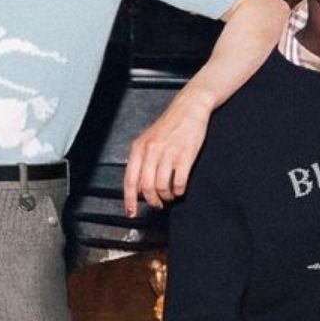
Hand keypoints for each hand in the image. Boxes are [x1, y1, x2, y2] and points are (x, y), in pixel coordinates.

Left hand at [123, 91, 212, 215]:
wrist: (189, 107)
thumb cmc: (170, 124)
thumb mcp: (148, 139)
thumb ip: (141, 160)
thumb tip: (138, 186)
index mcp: (139, 148)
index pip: (130, 180)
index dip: (129, 200)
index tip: (131, 213)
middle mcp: (151, 150)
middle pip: (146, 187)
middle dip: (152, 201)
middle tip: (157, 204)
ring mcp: (168, 153)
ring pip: (162, 187)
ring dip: (167, 196)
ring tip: (170, 195)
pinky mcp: (185, 154)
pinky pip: (179, 181)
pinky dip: (179, 190)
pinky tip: (180, 188)